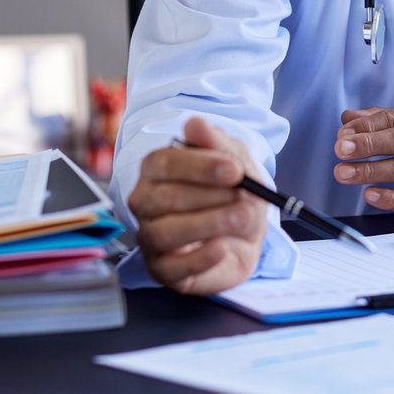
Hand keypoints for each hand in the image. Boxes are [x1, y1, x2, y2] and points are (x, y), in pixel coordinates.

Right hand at [127, 116, 268, 295]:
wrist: (247, 232)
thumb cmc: (233, 191)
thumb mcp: (235, 161)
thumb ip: (216, 143)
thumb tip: (194, 123)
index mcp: (157, 170)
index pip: (163, 163)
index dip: (200, 166)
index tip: (235, 169)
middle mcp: (146, 203)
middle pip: (163, 198)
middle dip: (209, 196)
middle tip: (244, 197)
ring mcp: (151, 238)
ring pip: (164, 232)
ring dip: (209, 224)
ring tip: (242, 218)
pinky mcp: (164, 270)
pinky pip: (172, 268)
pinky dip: (201, 257)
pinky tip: (223, 247)